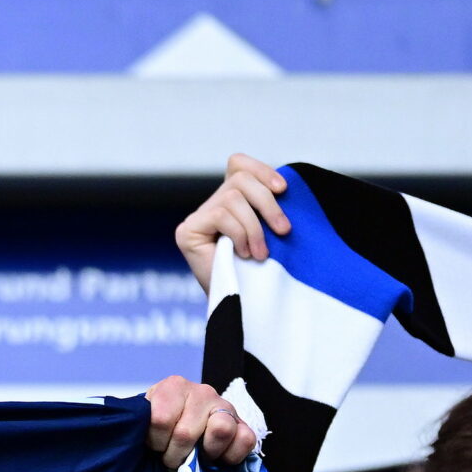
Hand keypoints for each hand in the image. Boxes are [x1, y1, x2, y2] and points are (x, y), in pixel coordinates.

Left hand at [144, 376, 256, 470]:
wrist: (179, 427)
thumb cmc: (156, 428)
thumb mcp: (142, 421)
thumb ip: (138, 425)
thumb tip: (130, 434)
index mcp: (174, 387)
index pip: (161, 420)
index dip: (154, 441)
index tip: (152, 445)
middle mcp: (202, 392)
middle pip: (186, 433)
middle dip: (174, 455)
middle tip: (170, 457)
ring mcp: (226, 407)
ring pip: (221, 430)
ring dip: (204, 454)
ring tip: (195, 457)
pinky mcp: (244, 424)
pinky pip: (245, 440)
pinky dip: (230, 456)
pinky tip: (215, 458)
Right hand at [174, 154, 288, 289]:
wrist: (243, 307)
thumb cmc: (261, 273)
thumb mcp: (272, 232)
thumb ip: (270, 207)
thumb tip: (285, 185)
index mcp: (231, 200)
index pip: (238, 164)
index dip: (261, 169)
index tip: (284, 190)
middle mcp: (211, 205)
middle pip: (240, 179)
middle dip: (267, 202)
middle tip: (285, 231)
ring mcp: (196, 218)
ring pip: (232, 197)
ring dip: (254, 226)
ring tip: (261, 253)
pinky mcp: (186, 231)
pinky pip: (220, 215)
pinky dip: (239, 233)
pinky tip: (243, 254)